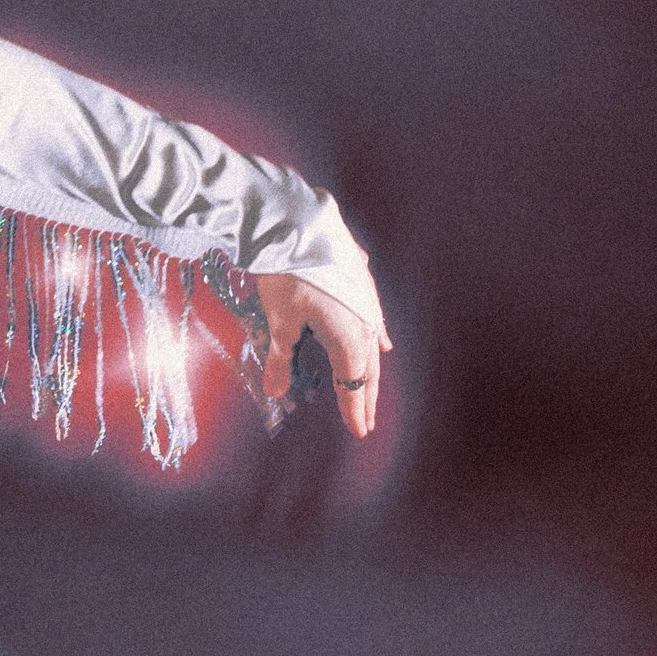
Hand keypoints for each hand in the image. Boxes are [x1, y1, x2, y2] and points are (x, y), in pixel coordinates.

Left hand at [253, 272, 389, 437]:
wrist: (294, 224)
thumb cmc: (285, 275)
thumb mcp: (279, 321)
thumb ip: (280, 359)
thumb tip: (275, 392)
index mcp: (348, 335)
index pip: (353, 381)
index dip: (354, 408)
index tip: (359, 431)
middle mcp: (364, 320)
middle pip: (367, 365)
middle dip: (365, 395)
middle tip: (367, 422)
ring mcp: (366, 298)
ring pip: (371, 341)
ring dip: (370, 366)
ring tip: (371, 389)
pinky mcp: (361, 280)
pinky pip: (372, 316)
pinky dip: (374, 333)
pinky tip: (381, 340)